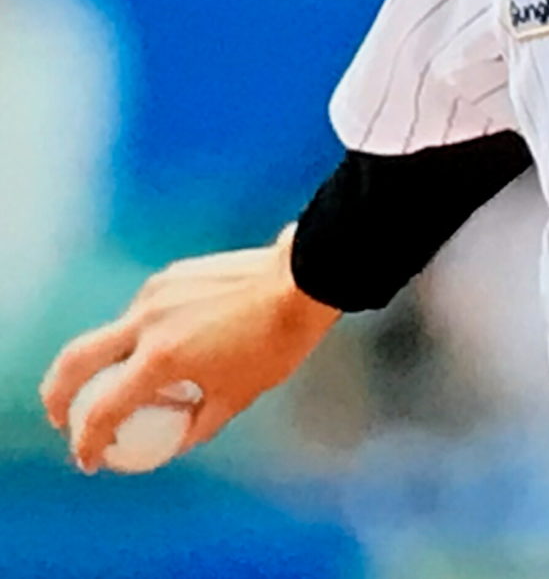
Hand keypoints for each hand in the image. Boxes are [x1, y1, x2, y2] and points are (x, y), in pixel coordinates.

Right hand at [39, 226, 341, 472]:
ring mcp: (155, 293)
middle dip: (58, 394)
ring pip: (111, 334)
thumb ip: (200, 424)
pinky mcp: (168, 276)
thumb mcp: (239, 395)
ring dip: (105, 363)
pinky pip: (139, 313)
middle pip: (76, 361)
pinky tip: (162, 348)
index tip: (89, 459)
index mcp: (161, 357)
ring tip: (125, 386)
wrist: (303, 279)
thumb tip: (176, 442)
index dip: (90, 441)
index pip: (104, 409)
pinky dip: (137, 337)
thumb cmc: (278, 340)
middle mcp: (147, 322)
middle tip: (62, 418)